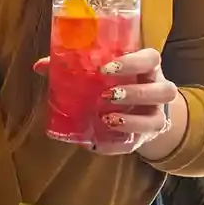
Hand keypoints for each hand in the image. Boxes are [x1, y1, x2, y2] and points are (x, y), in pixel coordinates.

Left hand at [34, 48, 178, 155]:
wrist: (140, 108)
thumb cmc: (118, 81)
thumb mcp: (103, 70)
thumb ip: (74, 65)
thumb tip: (40, 65)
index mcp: (147, 67)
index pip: (150, 58)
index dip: (133, 62)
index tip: (107, 68)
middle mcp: (158, 89)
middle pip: (162, 90)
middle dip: (135, 93)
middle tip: (105, 95)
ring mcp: (156, 115)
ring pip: (157, 120)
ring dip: (132, 120)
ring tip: (105, 119)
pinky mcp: (147, 137)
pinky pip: (135, 144)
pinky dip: (115, 145)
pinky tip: (95, 144)